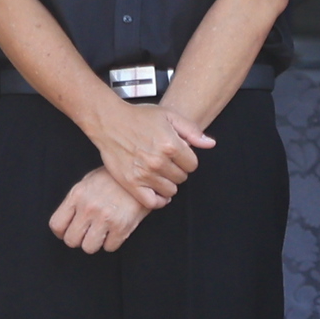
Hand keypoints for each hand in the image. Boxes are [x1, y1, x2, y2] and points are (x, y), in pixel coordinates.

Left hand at [49, 167, 150, 256]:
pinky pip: (109, 247)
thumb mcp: (88, 182)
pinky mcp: (122, 226)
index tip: (68, 232)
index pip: (57, 225)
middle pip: (71, 240)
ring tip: (102, 232)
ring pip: (88, 248)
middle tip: (87, 233)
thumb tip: (67, 220)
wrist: (141, 175)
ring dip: (95, 243)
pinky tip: (116, 231)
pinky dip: (112, 242)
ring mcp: (105, 218)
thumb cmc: (113, 179)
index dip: (62, 233)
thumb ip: (75, 201)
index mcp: (77, 195)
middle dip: (79, 239)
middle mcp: (88, 208)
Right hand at [89, 99, 214, 206]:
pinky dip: (158, 200)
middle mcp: (158, 161)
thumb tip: (210, 144)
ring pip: (170, 191)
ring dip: (168, 183)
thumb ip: (192, 130)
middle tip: (166, 162)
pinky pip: (152, 202)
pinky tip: (158, 192)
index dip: (187, 159)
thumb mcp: (169, 115)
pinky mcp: (131, 183)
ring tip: (160, 173)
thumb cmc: (138, 117)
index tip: (178, 155)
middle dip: (177, 170)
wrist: (109, 122)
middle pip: (182, 178)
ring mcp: (144, 174)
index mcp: (171, 145)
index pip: (192, 165)